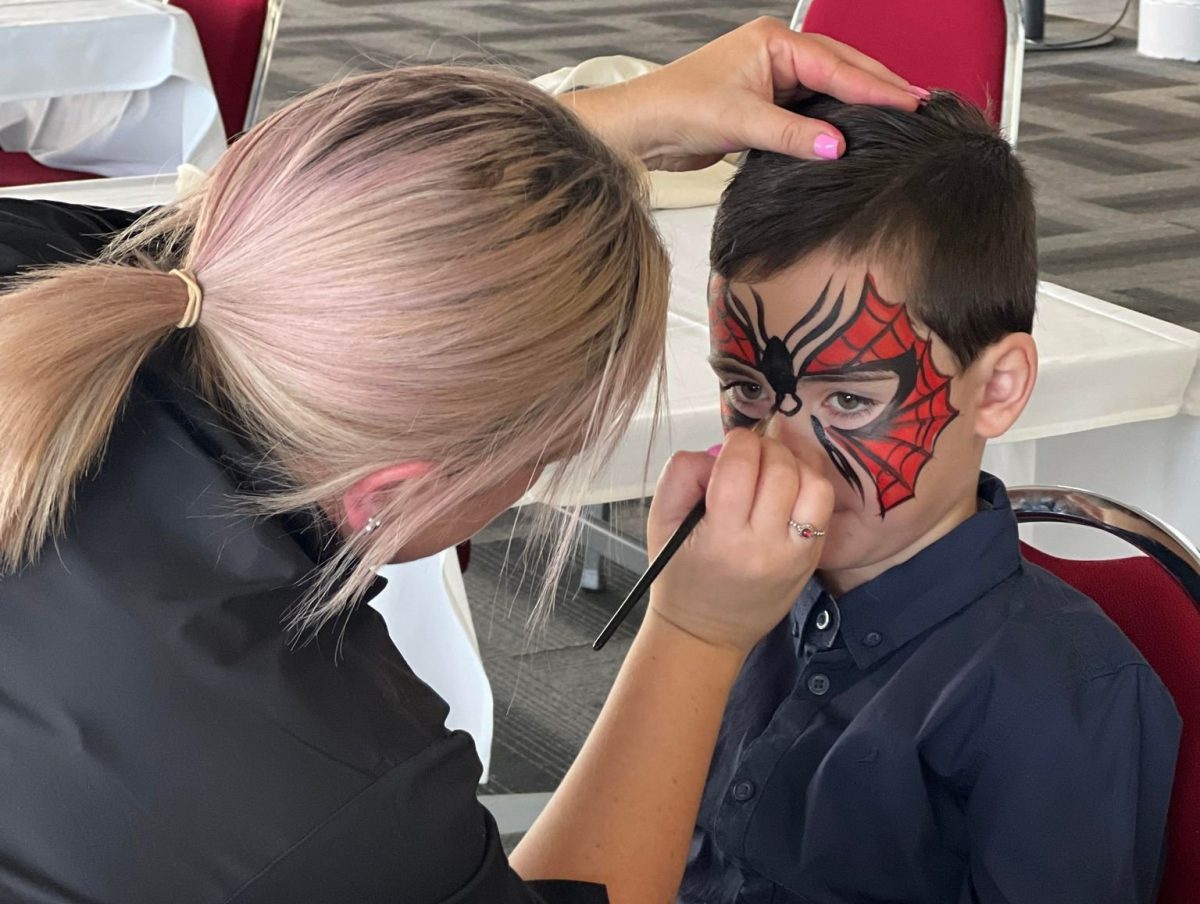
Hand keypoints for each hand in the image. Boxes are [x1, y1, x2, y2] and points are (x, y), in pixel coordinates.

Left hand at [565, 17, 924, 169]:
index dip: (875, 87)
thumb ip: (791, 135)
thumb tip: (837, 146)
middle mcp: (776, 54)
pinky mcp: (764, 106)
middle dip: (878, 87)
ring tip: (898, 118)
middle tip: (919, 105)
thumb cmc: (678, 109)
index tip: (910, 103)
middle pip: (840, 69)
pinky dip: (831, 122)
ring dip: (857, 105)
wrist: (642, 128)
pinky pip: (808, 111)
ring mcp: (771, 79)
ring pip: (826, 91)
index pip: (836, 66)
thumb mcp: (740, 122)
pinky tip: (853, 134)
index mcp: (774, 42)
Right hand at [646, 428, 833, 653]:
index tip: (730, 445)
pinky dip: (809, 484)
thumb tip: (718, 451)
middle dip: (765, 447)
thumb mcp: (660, 522)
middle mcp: (764, 548)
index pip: (741, 466)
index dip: (737, 441)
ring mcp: (795, 556)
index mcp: (721, 538)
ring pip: (815, 484)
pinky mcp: (811, 560)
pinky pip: (823, 507)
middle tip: (750, 453)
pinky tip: (790, 485)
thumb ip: (681, 475)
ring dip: (795, 463)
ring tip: (774, 467)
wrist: (705, 631)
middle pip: (782, 469)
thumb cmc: (678, 575)